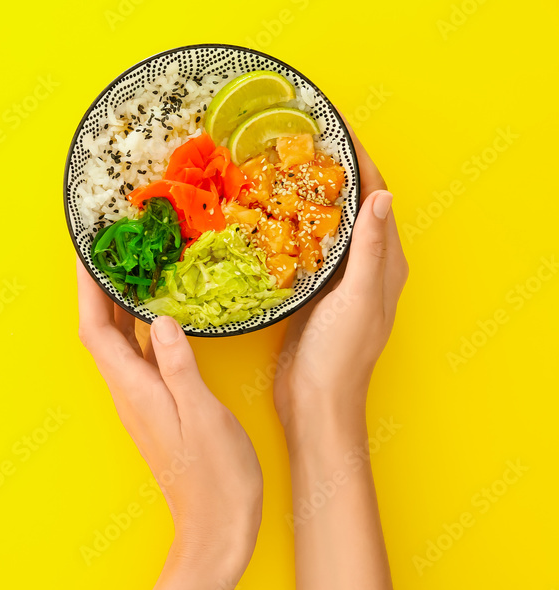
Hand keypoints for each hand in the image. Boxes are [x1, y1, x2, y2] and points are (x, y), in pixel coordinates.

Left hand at [76, 260, 261, 570]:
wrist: (216, 529)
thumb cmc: (216, 479)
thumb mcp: (204, 416)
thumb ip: (180, 366)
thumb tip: (158, 318)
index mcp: (135, 390)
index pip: (95, 330)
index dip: (86, 288)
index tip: (86, 250)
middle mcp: (130, 394)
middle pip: (101, 332)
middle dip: (98, 289)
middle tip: (109, 248)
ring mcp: (142, 403)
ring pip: (119, 344)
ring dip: (117, 307)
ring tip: (132, 270)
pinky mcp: (158, 409)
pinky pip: (140, 358)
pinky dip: (140, 330)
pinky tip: (160, 318)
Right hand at [273, 126, 408, 432]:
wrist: (315, 402)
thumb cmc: (341, 355)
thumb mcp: (358, 298)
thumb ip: (370, 248)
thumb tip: (379, 196)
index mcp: (384, 262)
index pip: (375, 195)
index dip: (358, 158)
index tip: (334, 125)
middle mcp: (365, 266)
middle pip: (350, 204)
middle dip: (330, 168)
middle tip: (298, 139)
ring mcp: (337, 280)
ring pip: (324, 224)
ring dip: (308, 195)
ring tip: (279, 167)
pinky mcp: (312, 293)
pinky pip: (303, 248)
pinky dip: (289, 226)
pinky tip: (266, 218)